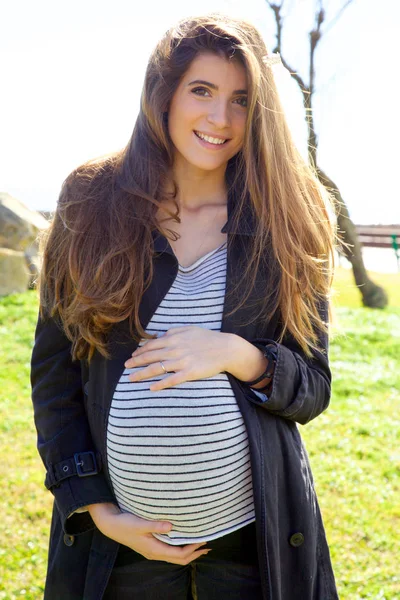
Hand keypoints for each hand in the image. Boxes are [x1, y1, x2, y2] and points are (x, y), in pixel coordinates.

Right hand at [87, 503, 210, 564]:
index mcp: (154, 549)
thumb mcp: (140, 523)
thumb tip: (171, 525)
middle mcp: (155, 553)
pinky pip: (169, 551)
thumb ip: (156, 525)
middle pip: (179, 559)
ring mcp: (153, 551)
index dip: (193, 549)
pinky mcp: (151, 546)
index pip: (179, 554)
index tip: (204, 540)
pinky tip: (182, 540)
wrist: (111, 525)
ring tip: (199, 545)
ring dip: (188, 552)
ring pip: (174, 556)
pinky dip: (180, 548)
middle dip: (194, 553)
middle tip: (208, 546)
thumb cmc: (125, 524)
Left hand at [124, 326, 232, 390]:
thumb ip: (173, 332)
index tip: (132, 357)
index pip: (151, 345)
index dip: (140, 352)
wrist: (225, 349)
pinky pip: (171, 380)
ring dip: (142, 374)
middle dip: (135, 362)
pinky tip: (151, 388)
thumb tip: (160, 336)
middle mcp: (175, 349)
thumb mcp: (189, 329)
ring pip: (157, 369)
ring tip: (131, 378)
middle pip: (150, 357)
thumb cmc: (207, 338)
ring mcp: (182, 362)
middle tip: (125, 367)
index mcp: (174, 338)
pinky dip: (160, 384)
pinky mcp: (189, 373)